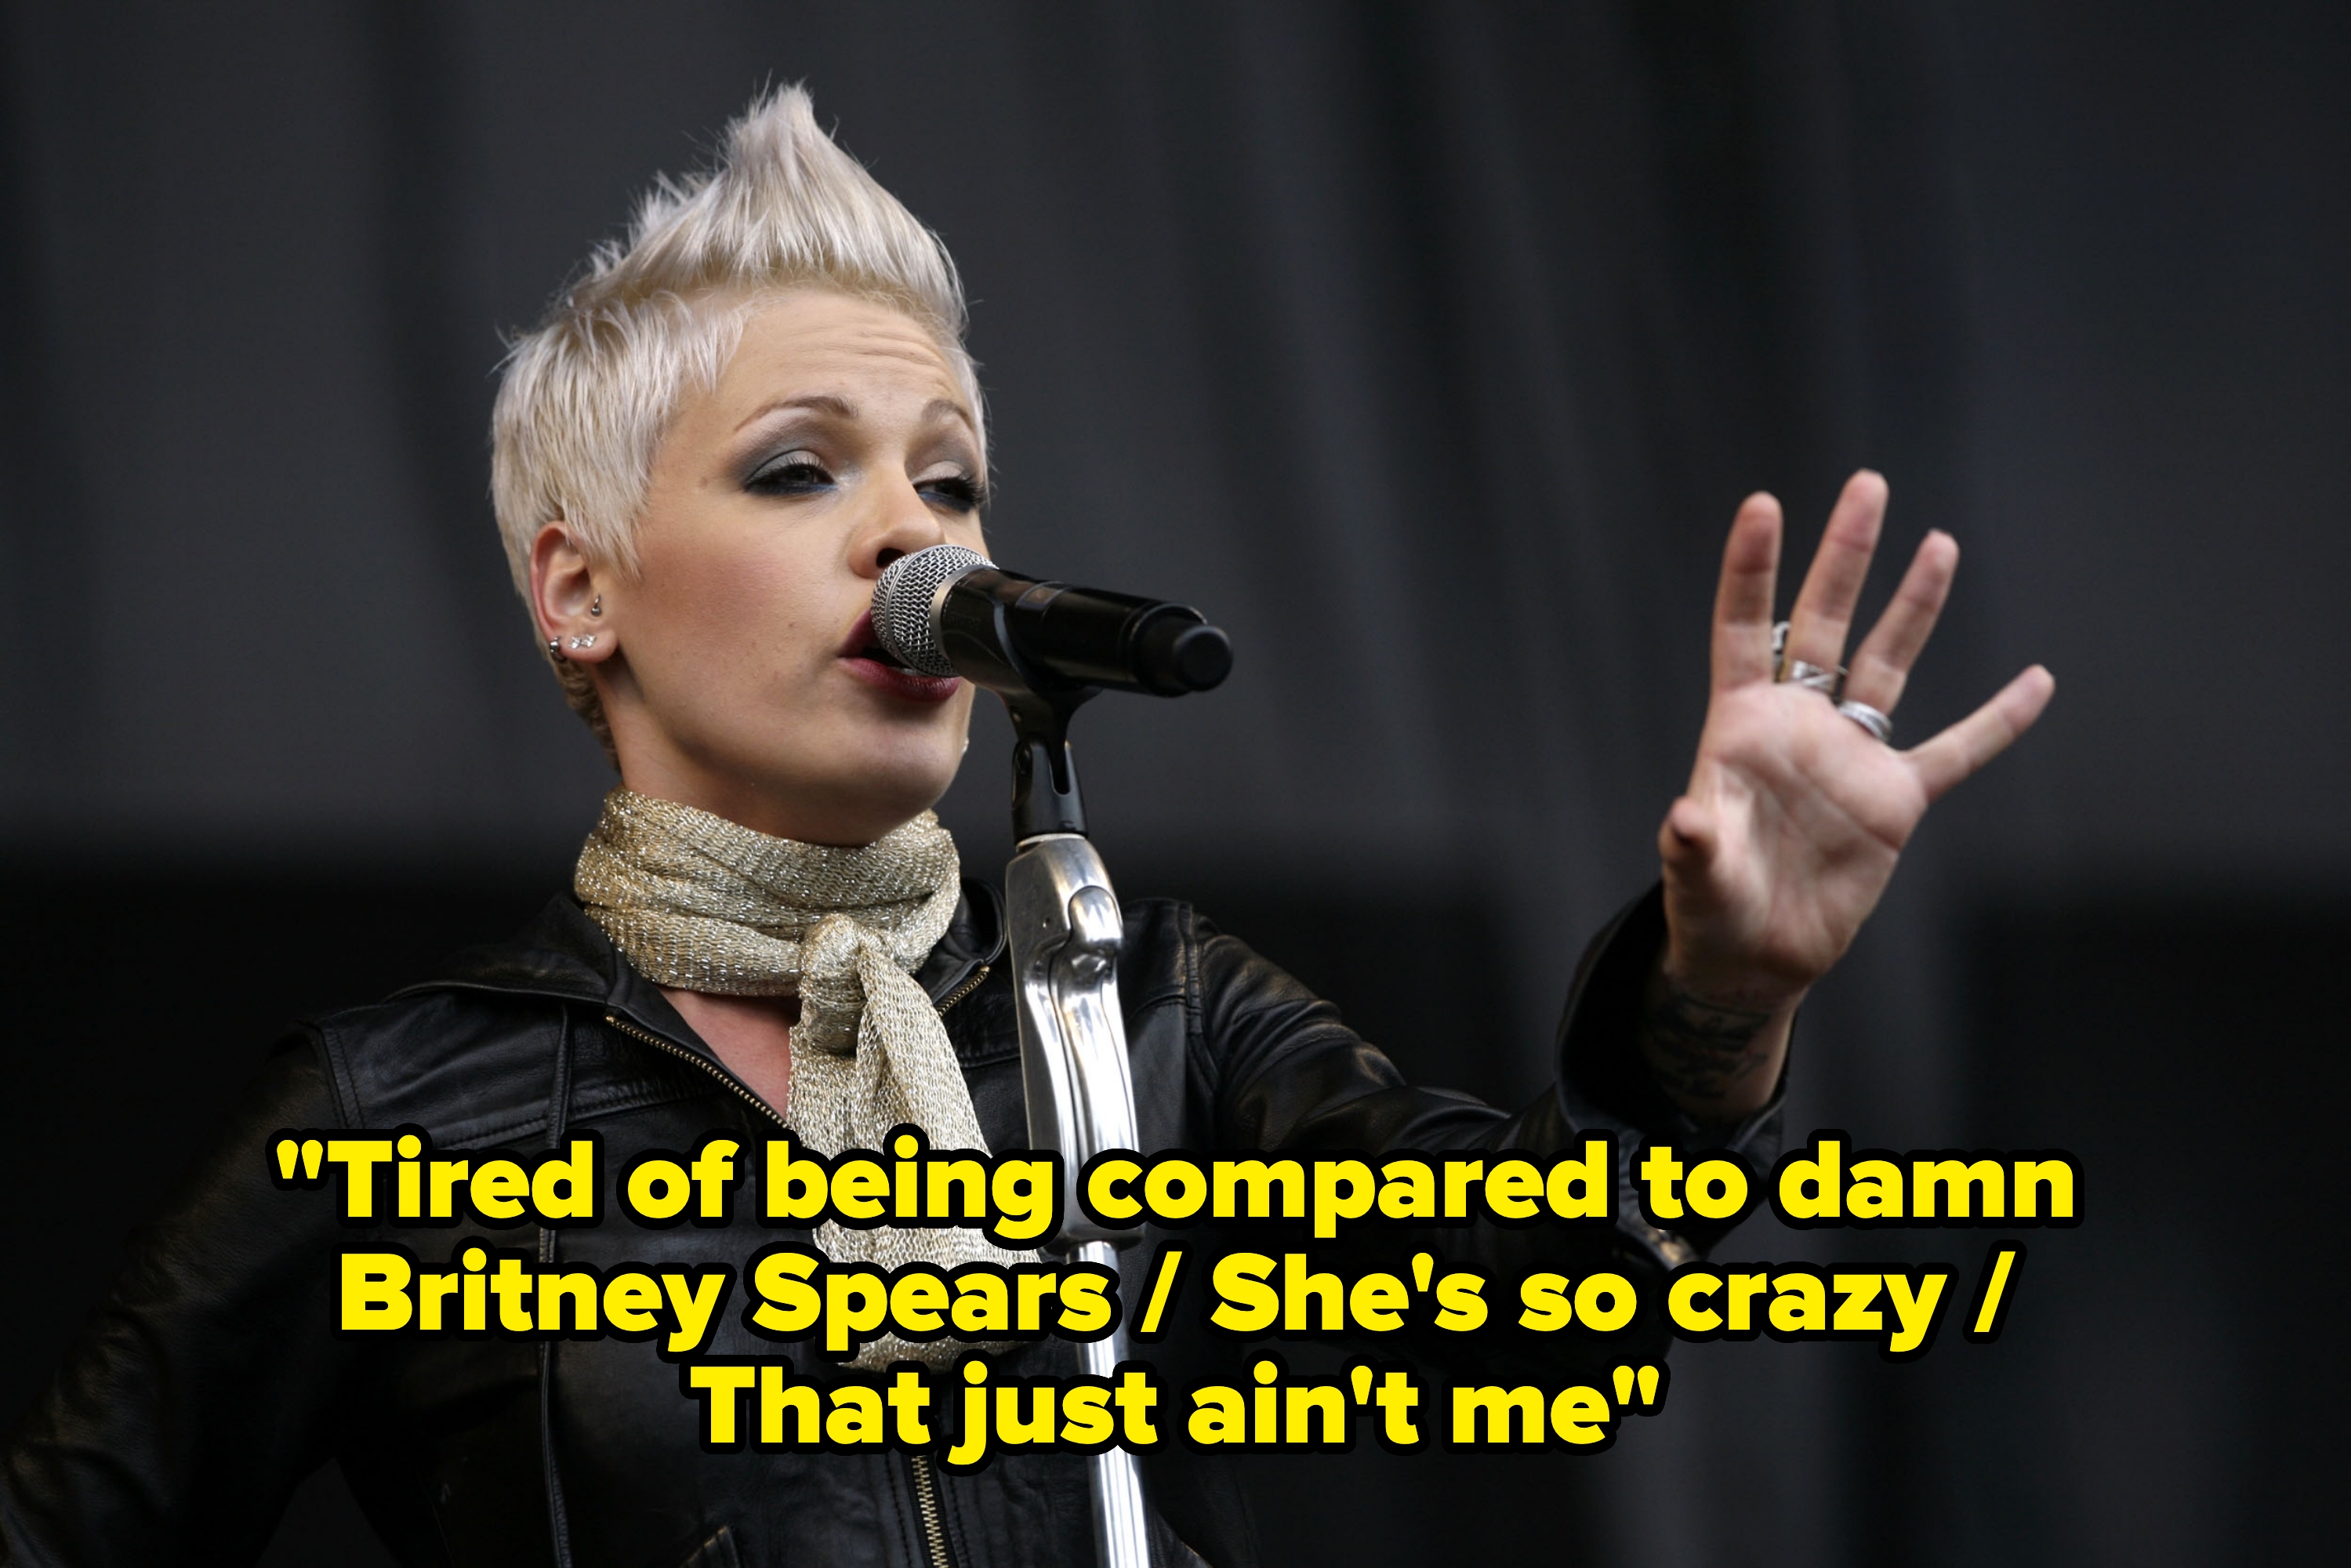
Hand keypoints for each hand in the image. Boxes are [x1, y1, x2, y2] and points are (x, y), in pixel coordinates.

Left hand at [1642, 471, 2054, 1121]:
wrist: (1754, 955)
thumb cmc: (1709, 905)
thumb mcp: (1696, 873)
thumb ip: (1694, 843)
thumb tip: (1684, 821)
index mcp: (1742, 725)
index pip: (1746, 629)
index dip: (1753, 570)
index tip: (1764, 506)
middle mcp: (1800, 723)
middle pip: (1826, 622)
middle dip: (1847, 555)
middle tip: (1868, 485)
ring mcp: (1851, 756)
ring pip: (1889, 663)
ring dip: (1913, 606)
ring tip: (1938, 543)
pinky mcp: (1895, 800)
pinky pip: (1956, 751)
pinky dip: (1997, 721)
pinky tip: (2037, 682)